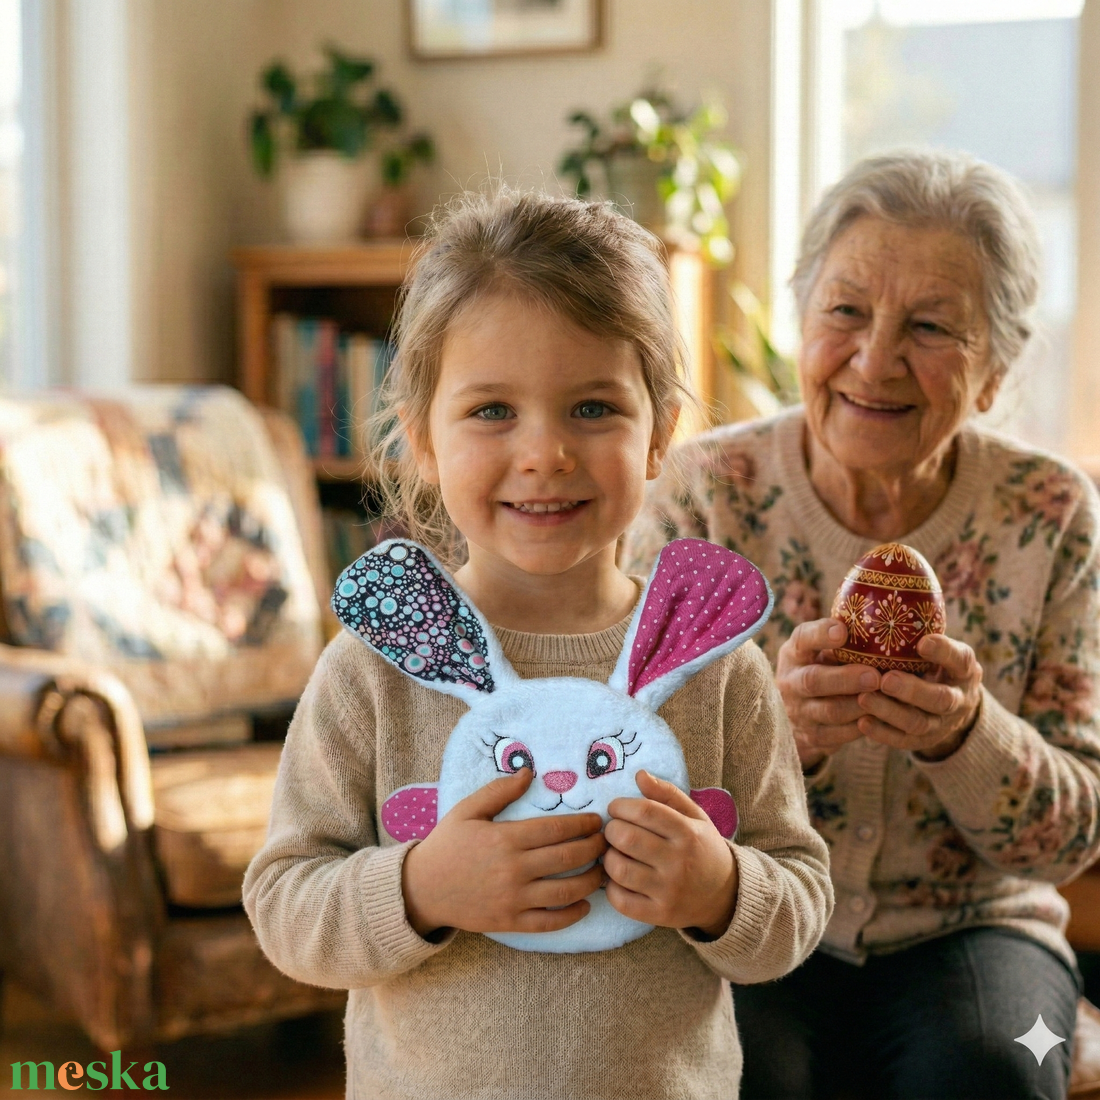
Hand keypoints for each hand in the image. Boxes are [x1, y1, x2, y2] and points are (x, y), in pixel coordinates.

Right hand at [401, 769, 606, 937]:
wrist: (421, 889)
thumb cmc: (447, 845)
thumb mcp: (467, 810)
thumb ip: (499, 791)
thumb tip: (529, 772)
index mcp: (506, 838)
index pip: (555, 828)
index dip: (582, 824)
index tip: (597, 821)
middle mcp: (514, 868)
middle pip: (567, 857)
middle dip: (594, 848)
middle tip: (608, 842)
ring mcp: (513, 898)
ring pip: (565, 890)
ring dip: (591, 880)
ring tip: (604, 871)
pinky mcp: (511, 921)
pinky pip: (549, 921)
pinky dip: (572, 915)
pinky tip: (585, 904)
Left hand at [603, 770, 737, 937]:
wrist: (725, 895)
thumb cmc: (702, 848)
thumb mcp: (694, 815)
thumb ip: (666, 793)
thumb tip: (639, 775)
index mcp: (687, 833)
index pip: (644, 811)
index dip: (621, 806)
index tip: (616, 808)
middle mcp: (678, 862)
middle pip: (627, 838)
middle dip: (611, 829)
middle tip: (614, 830)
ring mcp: (668, 891)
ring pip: (620, 870)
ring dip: (608, 857)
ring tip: (615, 852)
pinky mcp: (659, 915)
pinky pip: (621, 900)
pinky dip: (611, 887)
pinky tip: (618, 878)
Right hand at [776, 618, 881, 769]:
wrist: (800, 711)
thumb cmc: (824, 667)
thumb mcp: (824, 649)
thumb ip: (844, 637)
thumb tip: (885, 613)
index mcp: (795, 652)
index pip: (803, 638)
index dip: (821, 635)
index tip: (842, 630)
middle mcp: (790, 680)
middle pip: (813, 680)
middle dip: (846, 679)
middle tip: (875, 676)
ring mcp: (798, 710)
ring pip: (829, 711)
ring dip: (860, 706)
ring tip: (886, 699)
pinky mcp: (811, 735)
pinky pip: (837, 736)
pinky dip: (861, 728)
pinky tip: (881, 719)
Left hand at [856, 634, 982, 760]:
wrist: (947, 705)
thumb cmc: (929, 662)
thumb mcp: (933, 644)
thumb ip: (915, 627)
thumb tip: (880, 584)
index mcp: (963, 668)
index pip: (959, 659)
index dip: (944, 652)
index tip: (923, 640)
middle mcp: (959, 697)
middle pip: (941, 699)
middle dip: (913, 690)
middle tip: (885, 679)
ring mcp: (943, 723)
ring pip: (920, 723)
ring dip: (890, 712)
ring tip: (863, 699)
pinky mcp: (924, 741)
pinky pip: (904, 741)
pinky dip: (883, 733)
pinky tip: (862, 722)